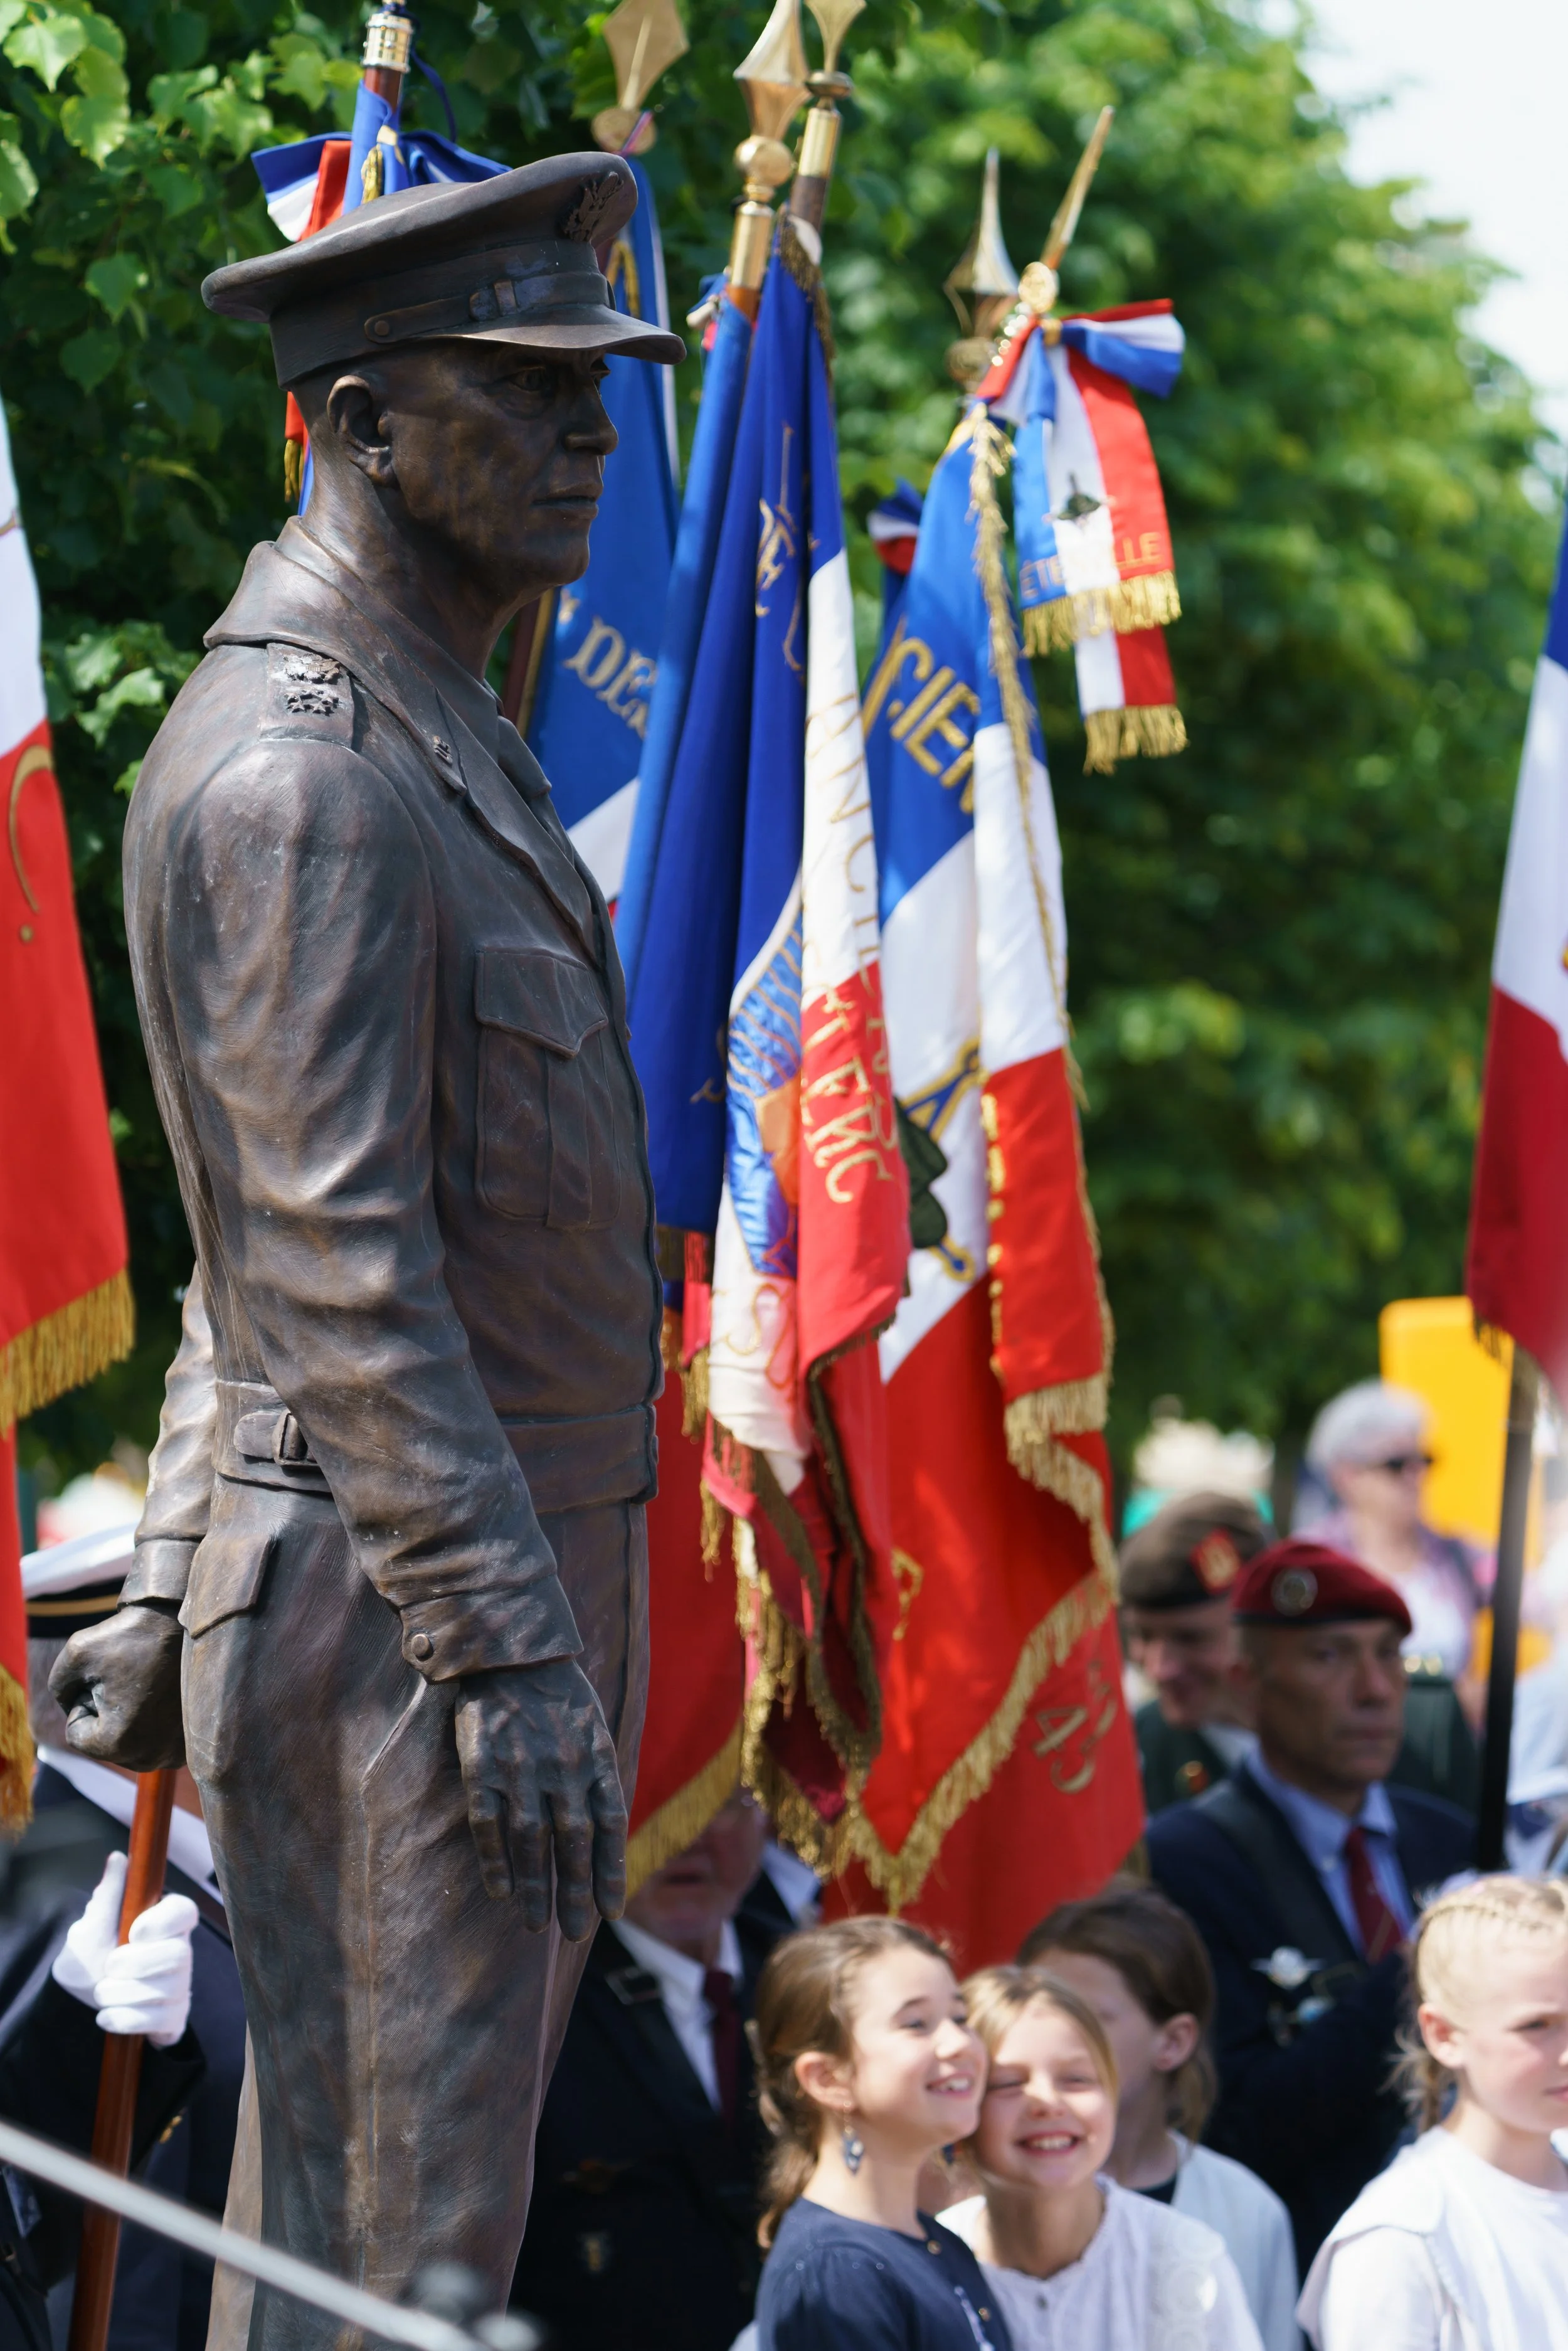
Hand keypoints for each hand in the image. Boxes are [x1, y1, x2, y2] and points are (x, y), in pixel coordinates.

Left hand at [50, 1605, 185, 1770]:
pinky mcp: (189, 1746)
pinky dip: (153, 1723)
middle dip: (106, 1714)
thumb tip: (70, 1707)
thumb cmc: (131, 1635)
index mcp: (118, 1742)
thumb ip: (58, 1688)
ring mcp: (173, 1754)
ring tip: (148, 1685)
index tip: (108, 1676)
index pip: (76, 1734)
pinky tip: (163, 1695)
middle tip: (129, 1679)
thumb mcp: (76, 1654)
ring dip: (129, 1720)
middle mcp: (149, 1758)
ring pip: (129, 1744)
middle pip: (104, 1743)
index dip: (82, 1700)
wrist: (185, 1621)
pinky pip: (153, 1743)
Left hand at [52, 1852, 198, 2047]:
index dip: (164, 1921)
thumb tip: (118, 1858)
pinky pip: (161, 2021)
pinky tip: (107, 2016)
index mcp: (164, 1922)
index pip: (184, 1912)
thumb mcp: (90, 1927)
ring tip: (100, 1992)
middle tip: (109, 1966)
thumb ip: (107, 1896)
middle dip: (139, 1963)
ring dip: (126, 1993)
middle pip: (178, 1954)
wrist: (80, 2002)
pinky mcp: (173, 2017)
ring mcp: (179, 1985)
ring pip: (167, 1989)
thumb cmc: (90, 1957)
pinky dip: (128, 2019)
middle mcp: (179, 1951)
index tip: (134, 1930)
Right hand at [453, 1658, 625, 1936]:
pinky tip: (502, 1891)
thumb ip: (598, 1777)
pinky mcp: (483, 1765)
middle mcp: (562, 1768)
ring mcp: (521, 1768)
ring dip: (537, 1887)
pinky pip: (490, 1822)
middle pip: (573, 1842)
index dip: (610, 1871)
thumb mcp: (594, 1728)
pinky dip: (496, 1859)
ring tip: (538, 1925)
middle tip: (575, 1932)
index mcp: (595, 1758)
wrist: (510, 1651)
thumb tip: (605, 1834)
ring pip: (532, 1839)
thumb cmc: (558, 1695)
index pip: (609, 1826)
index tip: (610, 1911)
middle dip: (575, 1892)